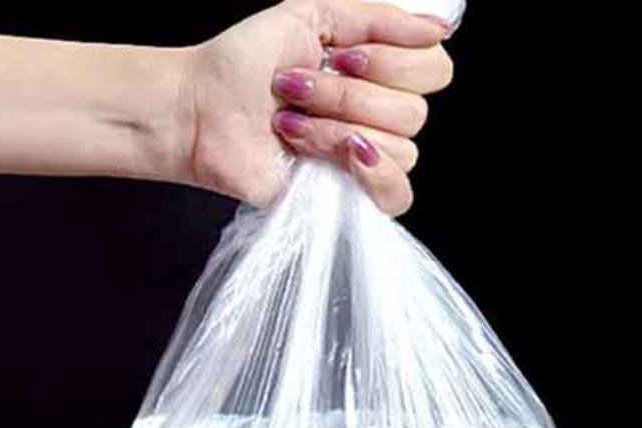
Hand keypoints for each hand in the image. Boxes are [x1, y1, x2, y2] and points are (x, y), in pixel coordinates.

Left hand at [177, 0, 453, 215]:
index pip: (434, 70)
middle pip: (414, 111)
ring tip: (290, 122)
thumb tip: (439, 27)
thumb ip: (378, 18)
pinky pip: (396, 194)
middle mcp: (377, 117)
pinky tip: (338, 152)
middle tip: (298, 89)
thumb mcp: (311, 14)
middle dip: (348, 95)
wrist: (201, 111)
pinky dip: (371, 170)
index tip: (342, 55)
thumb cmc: (244, 64)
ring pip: (399, 147)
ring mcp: (364, 159)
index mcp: (375, 74)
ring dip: (335, 126)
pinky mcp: (347, 196)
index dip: (394, 62)